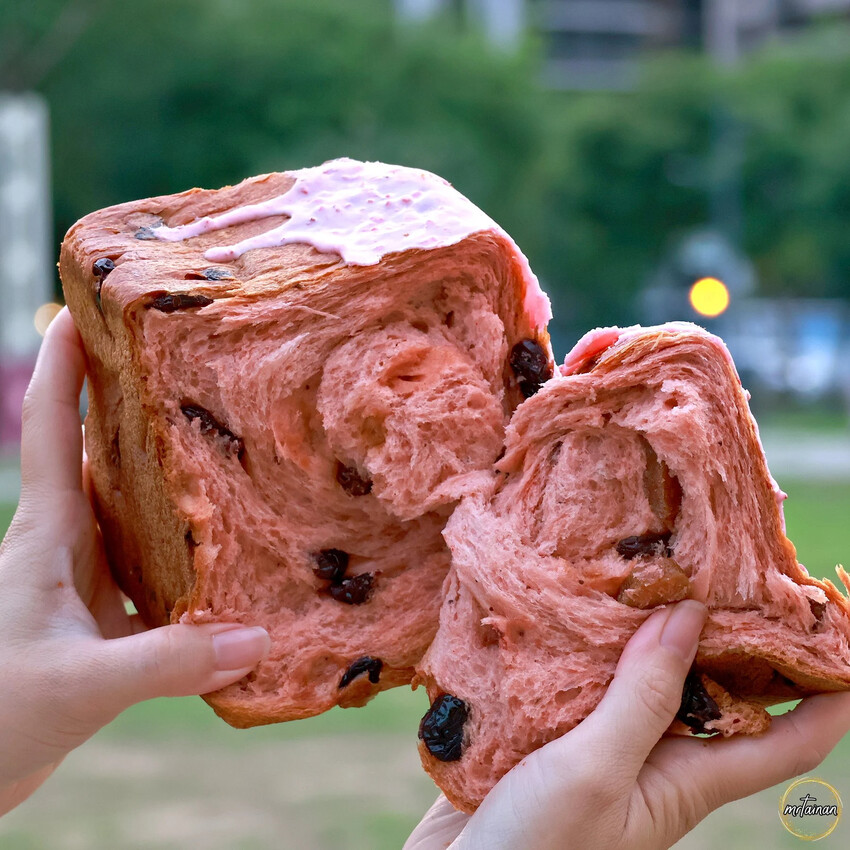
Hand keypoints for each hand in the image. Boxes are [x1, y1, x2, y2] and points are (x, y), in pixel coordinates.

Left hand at [0, 308, 269, 815]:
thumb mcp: (81, 685)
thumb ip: (168, 663)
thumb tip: (260, 638)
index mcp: (47, 536)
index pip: (53, 429)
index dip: (64, 366)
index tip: (80, 308)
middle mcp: (66, 546)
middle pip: (99, 455)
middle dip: (129, 404)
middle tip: (177, 362)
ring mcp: (83, 583)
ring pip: (131, 513)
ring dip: (166, 480)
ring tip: (219, 446)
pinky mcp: (101, 622)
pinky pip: (154, 574)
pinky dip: (190, 563)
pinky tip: (231, 568)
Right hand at [406, 599, 849, 849]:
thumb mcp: (595, 771)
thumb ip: (643, 696)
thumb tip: (691, 614)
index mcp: (692, 780)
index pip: (795, 738)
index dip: (833, 689)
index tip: (839, 624)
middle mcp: (660, 754)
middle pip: (724, 688)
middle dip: (740, 632)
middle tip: (732, 564)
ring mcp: (611, 741)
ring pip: (654, 673)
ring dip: (660, 626)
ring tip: (659, 564)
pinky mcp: (562, 728)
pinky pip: (595, 674)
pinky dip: (599, 637)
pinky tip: (583, 600)